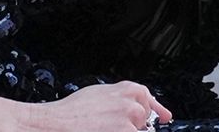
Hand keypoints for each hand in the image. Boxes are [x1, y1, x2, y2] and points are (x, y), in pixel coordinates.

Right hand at [19, 82, 171, 131]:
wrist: (54, 124)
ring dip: (127, 129)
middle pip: (144, 119)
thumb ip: (119, 97)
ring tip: (102, 127)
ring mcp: (130, 120)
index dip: (156, 110)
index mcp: (126, 89)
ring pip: (138, 129)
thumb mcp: (98, 94)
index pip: (149, 99)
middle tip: (112, 125)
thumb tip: (135, 105)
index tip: (164, 117)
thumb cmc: (69, 112)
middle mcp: (132, 103)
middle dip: (134, 124)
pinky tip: (103, 128)